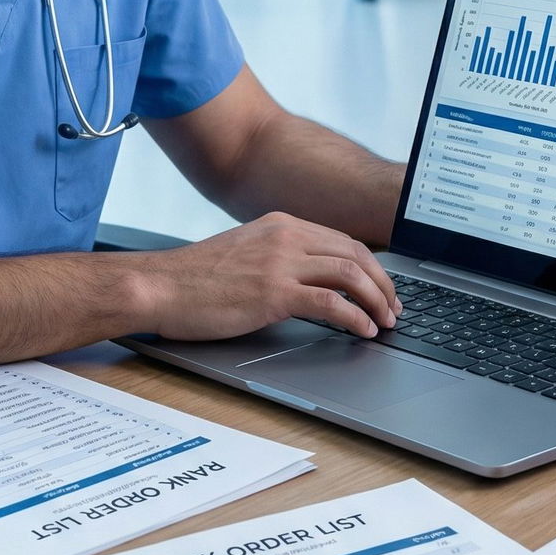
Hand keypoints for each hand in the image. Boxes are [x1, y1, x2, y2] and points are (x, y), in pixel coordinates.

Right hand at [140, 212, 401, 341]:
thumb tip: (308, 280)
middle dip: (383, 283)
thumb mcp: (244, 252)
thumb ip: (277, 257)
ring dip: (377, 300)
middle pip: (355, 254)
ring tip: (386, 321)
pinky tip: (363, 330)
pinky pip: (331, 302)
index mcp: (280, 224)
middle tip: (394, 308)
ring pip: (351, 274)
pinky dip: (355, 317)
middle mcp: (285, 236)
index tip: (382, 287)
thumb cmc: (194, 278)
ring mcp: (281, 263)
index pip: (342, 240)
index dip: (371, 265)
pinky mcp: (274, 292)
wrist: (161, 286)